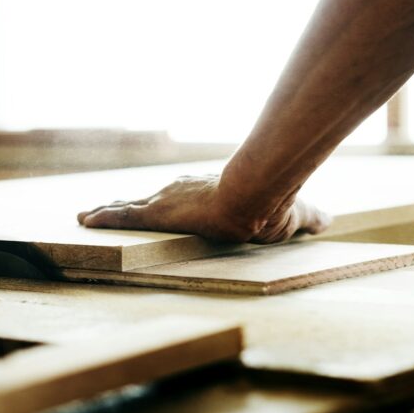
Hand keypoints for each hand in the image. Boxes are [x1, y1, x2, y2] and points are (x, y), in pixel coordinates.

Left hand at [77, 174, 330, 243]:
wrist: (257, 197)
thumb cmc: (273, 205)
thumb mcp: (292, 217)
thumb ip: (307, 219)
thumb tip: (330, 220)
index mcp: (209, 193)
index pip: (182, 199)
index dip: (166, 205)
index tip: (154, 208)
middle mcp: (181, 192)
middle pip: (147, 201)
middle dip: (128, 206)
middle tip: (107, 212)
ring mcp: (166, 201)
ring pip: (128, 206)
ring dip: (107, 212)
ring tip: (84, 218)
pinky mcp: (156, 212)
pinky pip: (121, 215)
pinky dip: (102, 217)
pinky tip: (83, 220)